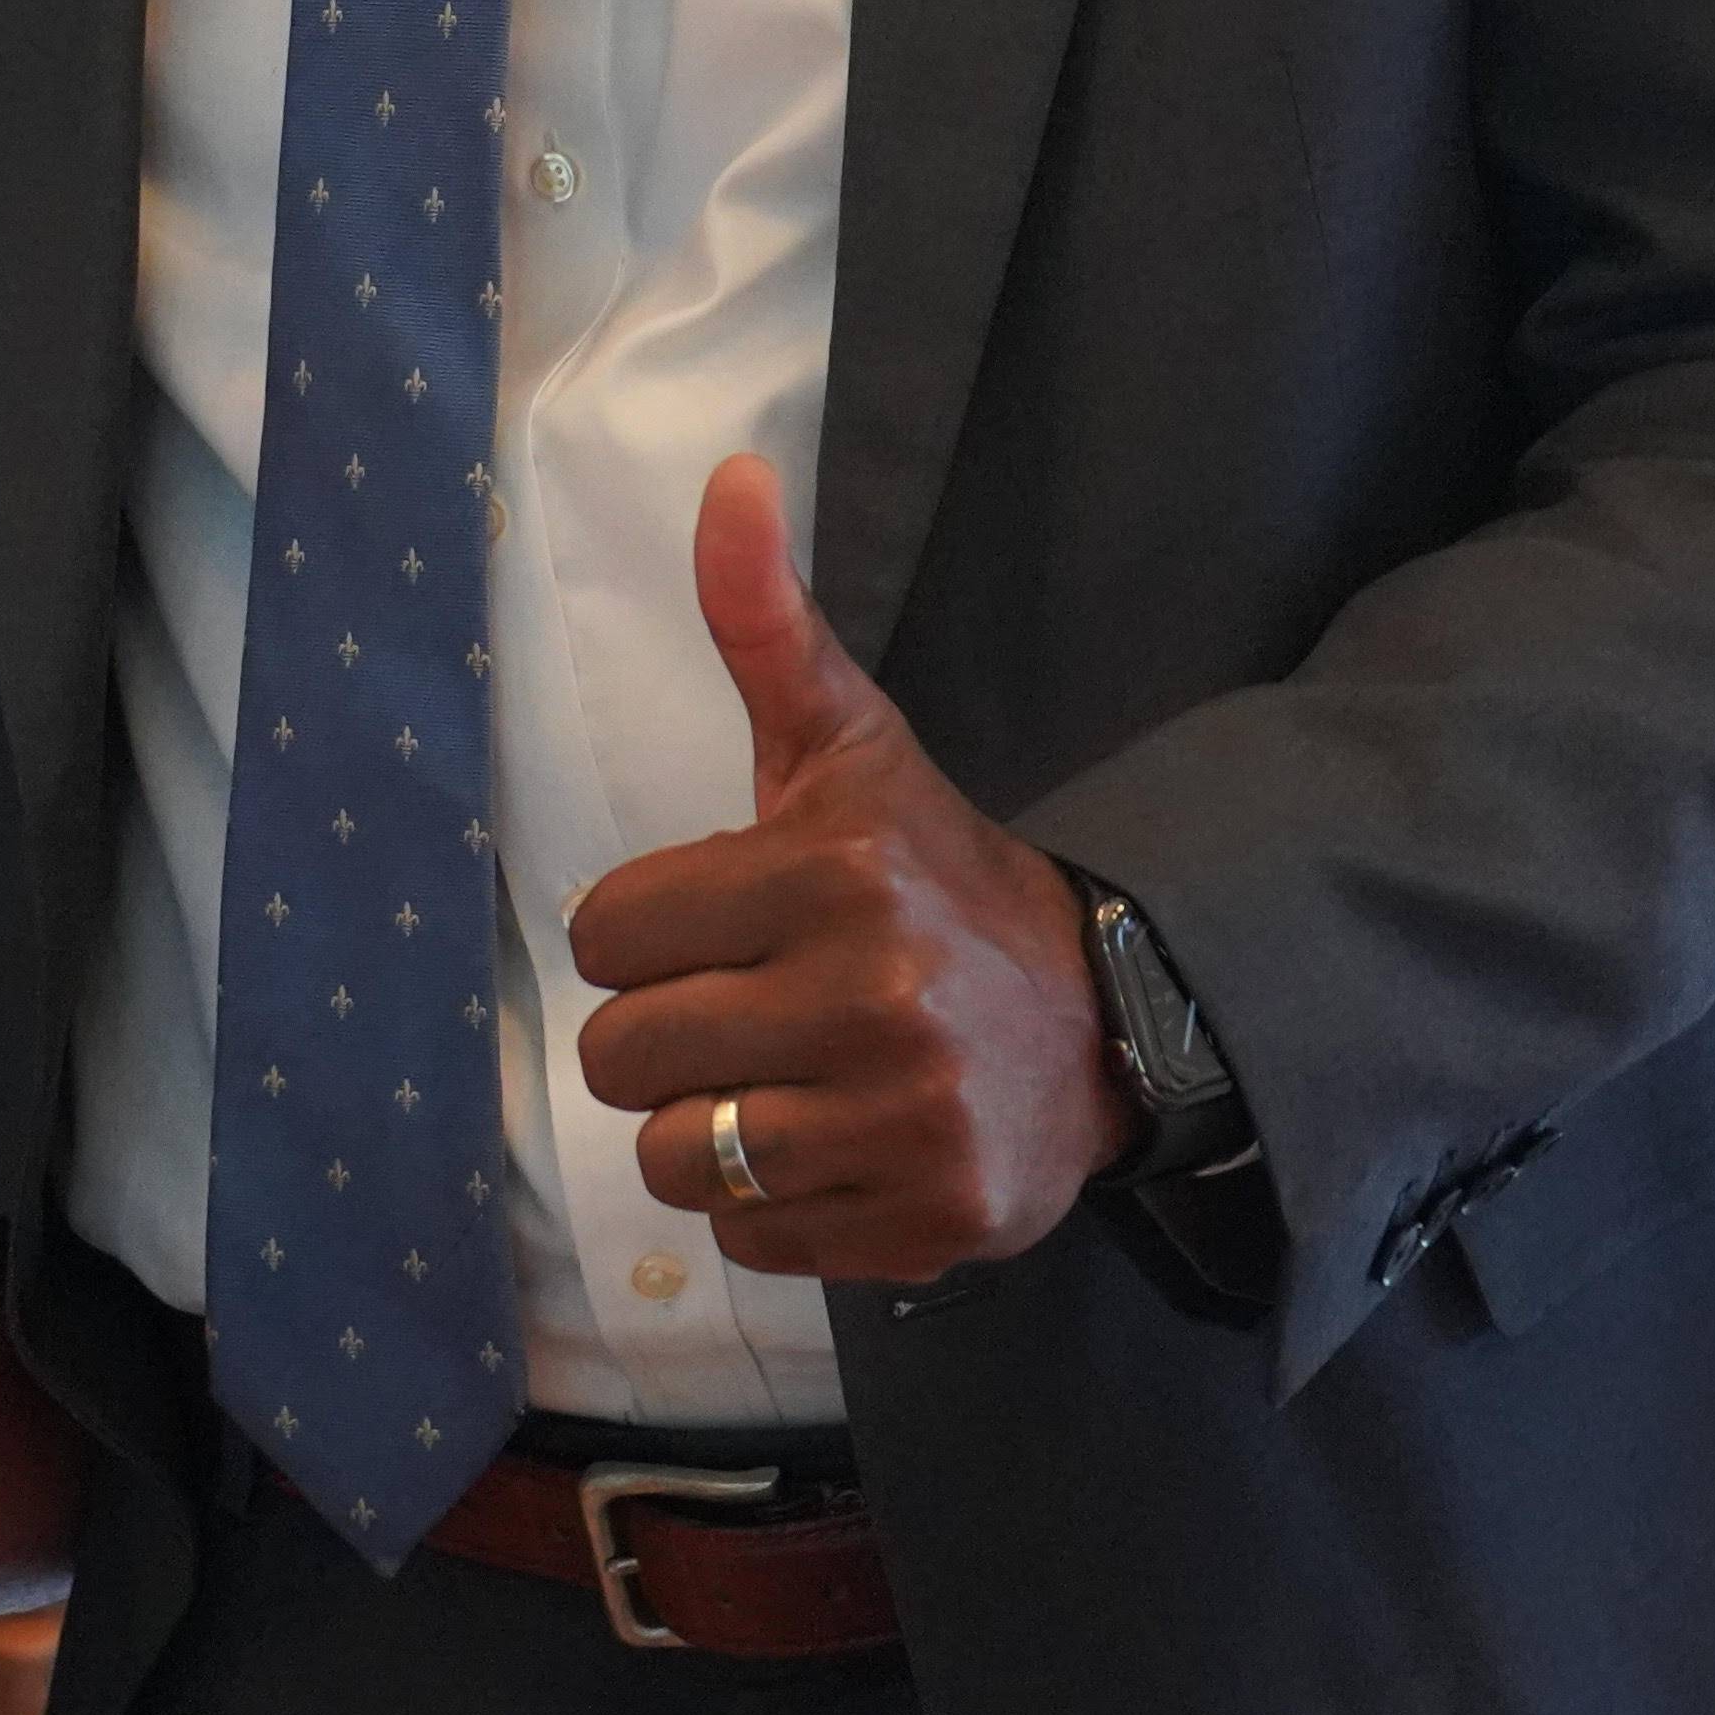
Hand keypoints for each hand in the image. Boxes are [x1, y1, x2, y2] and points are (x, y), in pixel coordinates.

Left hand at [563, 456, 1134, 1284]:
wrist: (1107, 1016)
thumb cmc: (936, 877)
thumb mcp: (850, 745)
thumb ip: (765, 624)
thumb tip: (726, 477)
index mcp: (834, 873)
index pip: (607, 933)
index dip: (644, 933)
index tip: (714, 928)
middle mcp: (873, 999)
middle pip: (624, 1055)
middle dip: (663, 1035)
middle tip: (744, 1011)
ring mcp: (906, 1120)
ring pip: (676, 1157)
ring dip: (704, 1128)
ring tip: (779, 1082)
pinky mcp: (930, 1220)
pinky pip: (749, 1237)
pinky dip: (768, 1205)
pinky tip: (832, 1143)